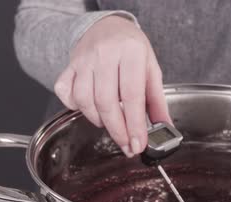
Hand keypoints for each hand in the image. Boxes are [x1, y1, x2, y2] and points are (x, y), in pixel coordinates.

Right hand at [54, 15, 170, 157]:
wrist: (107, 26)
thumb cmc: (131, 49)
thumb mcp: (151, 69)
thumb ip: (157, 101)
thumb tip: (165, 128)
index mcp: (131, 52)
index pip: (132, 95)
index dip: (134, 124)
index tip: (138, 144)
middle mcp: (105, 54)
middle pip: (106, 102)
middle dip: (117, 130)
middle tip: (126, 146)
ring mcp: (84, 59)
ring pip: (84, 100)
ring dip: (98, 120)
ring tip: (111, 123)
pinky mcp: (69, 65)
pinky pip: (65, 93)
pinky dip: (75, 107)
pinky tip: (89, 108)